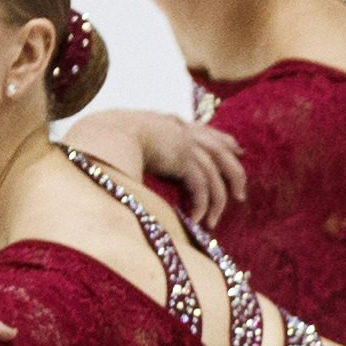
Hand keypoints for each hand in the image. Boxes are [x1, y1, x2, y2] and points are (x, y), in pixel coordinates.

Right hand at [72, 103, 248, 225]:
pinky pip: (201, 186)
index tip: (237, 149)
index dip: (224, 141)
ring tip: (212, 221)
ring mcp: (184, 144)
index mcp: (171, 124)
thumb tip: (139, 156)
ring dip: (216, 202)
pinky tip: (196, 219)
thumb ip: (144, 142)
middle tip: (241, 195)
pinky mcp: (182, 159)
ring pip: (214, 174)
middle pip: (221, 152)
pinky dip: (201, 204)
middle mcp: (183, 132)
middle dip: (234, 174)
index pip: (206, 131)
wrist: (104, 132)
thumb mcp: (131, 135)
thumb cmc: (107, 137)